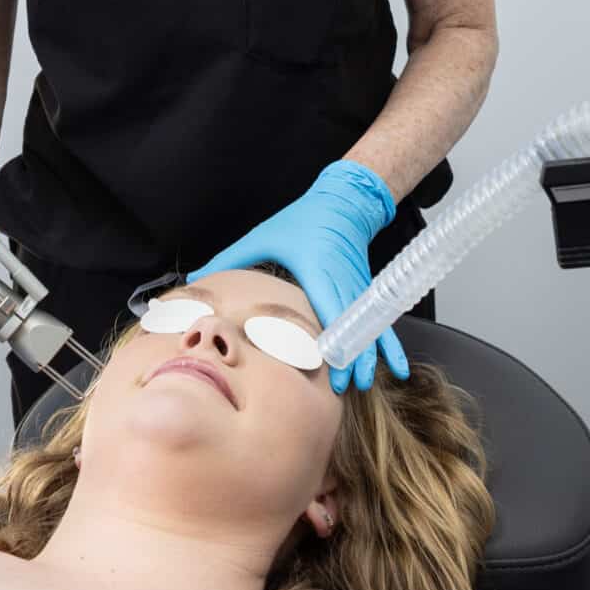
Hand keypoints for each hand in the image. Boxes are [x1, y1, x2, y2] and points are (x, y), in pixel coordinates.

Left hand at [192, 161, 408, 391]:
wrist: (343, 202)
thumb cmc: (303, 220)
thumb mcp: (263, 236)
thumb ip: (231, 258)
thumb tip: (195, 277)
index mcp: (318, 271)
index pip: (327, 311)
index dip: (331, 341)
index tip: (329, 366)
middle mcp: (342, 283)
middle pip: (351, 327)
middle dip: (351, 359)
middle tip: (346, 387)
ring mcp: (358, 289)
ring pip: (368, 329)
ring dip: (370, 357)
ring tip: (365, 384)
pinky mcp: (365, 293)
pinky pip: (378, 324)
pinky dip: (387, 345)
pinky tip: (394, 366)